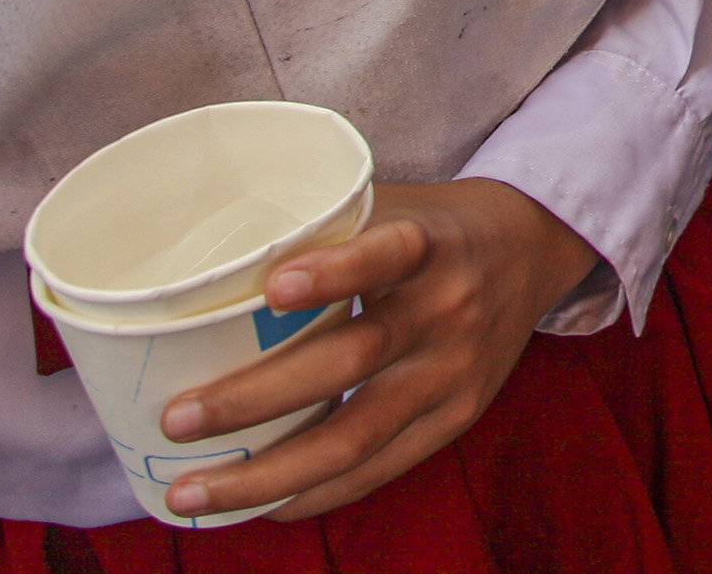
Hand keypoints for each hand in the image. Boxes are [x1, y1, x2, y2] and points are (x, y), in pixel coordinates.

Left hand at [155, 178, 596, 522]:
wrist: (534, 246)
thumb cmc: (434, 225)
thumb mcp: (393, 205)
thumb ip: (321, 229)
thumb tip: (207, 265)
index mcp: (430, 245)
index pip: (386, 253)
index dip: (334, 271)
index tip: (273, 287)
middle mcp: (446, 310)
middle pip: (350, 362)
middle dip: (255, 398)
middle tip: (177, 418)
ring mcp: (453, 373)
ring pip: (355, 436)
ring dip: (267, 472)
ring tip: (191, 490)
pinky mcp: (456, 417)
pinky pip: (378, 469)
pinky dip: (315, 492)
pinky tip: (260, 506)